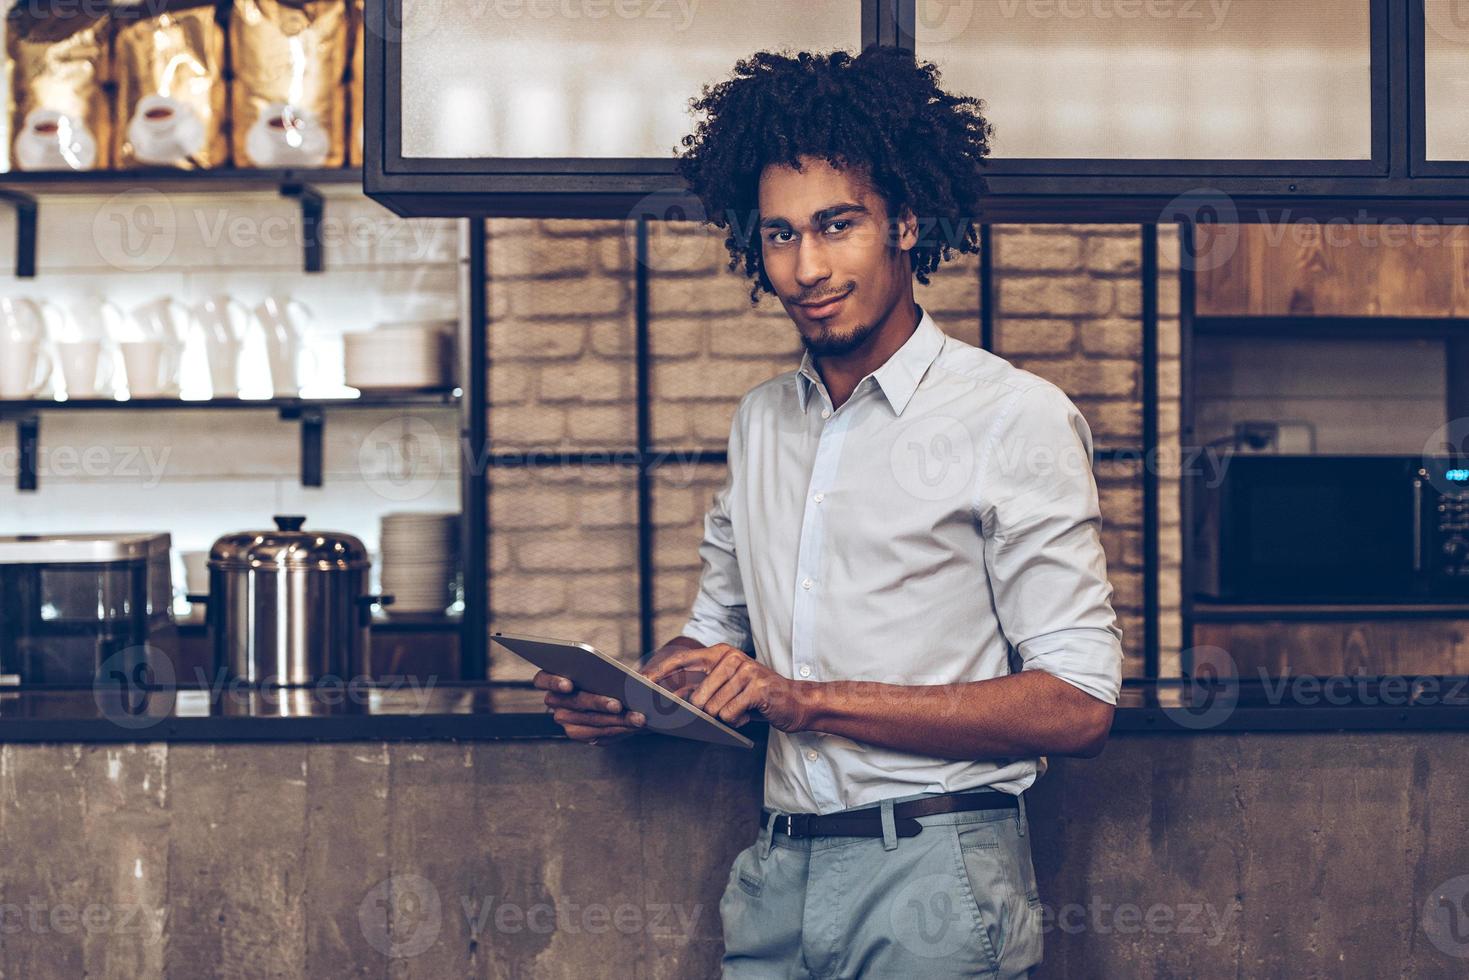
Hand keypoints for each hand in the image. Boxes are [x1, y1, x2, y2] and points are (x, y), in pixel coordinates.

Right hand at [532, 669, 647, 745]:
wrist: (615, 689)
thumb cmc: (608, 671)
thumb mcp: (611, 665)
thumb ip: (614, 667)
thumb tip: (645, 679)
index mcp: (552, 678)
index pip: (542, 679)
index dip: (553, 682)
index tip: (569, 684)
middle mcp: (556, 701)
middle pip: (573, 703)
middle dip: (597, 703)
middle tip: (617, 704)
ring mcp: (568, 721)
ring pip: (589, 722)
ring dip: (616, 720)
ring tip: (638, 717)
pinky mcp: (583, 734)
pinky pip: (600, 735)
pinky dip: (620, 729)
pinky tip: (636, 724)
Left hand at [641, 644, 811, 732]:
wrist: (795, 703)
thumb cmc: (755, 699)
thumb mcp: (725, 690)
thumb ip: (701, 690)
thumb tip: (668, 702)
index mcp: (720, 653)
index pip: (682, 660)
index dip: (660, 671)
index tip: (641, 682)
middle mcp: (731, 656)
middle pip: (697, 696)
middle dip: (705, 714)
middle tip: (723, 714)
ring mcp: (745, 669)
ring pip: (713, 709)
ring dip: (725, 718)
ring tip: (741, 712)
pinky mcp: (757, 686)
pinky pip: (730, 714)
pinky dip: (737, 722)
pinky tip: (748, 715)